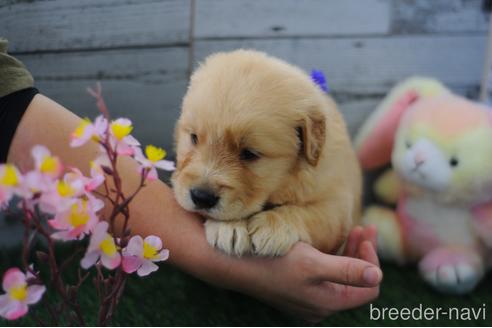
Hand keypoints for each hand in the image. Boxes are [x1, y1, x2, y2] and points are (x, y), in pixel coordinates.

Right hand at [236, 225, 380, 321]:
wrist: (236, 263)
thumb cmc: (273, 261)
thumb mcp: (312, 263)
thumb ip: (347, 270)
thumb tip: (379, 277)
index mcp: (328, 303)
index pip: (369, 287)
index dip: (372, 261)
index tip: (365, 235)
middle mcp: (321, 305)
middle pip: (356, 281)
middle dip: (364, 254)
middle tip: (366, 227)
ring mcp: (309, 298)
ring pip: (342, 277)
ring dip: (351, 253)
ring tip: (356, 230)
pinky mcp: (298, 288)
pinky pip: (326, 275)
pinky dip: (335, 258)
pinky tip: (335, 242)